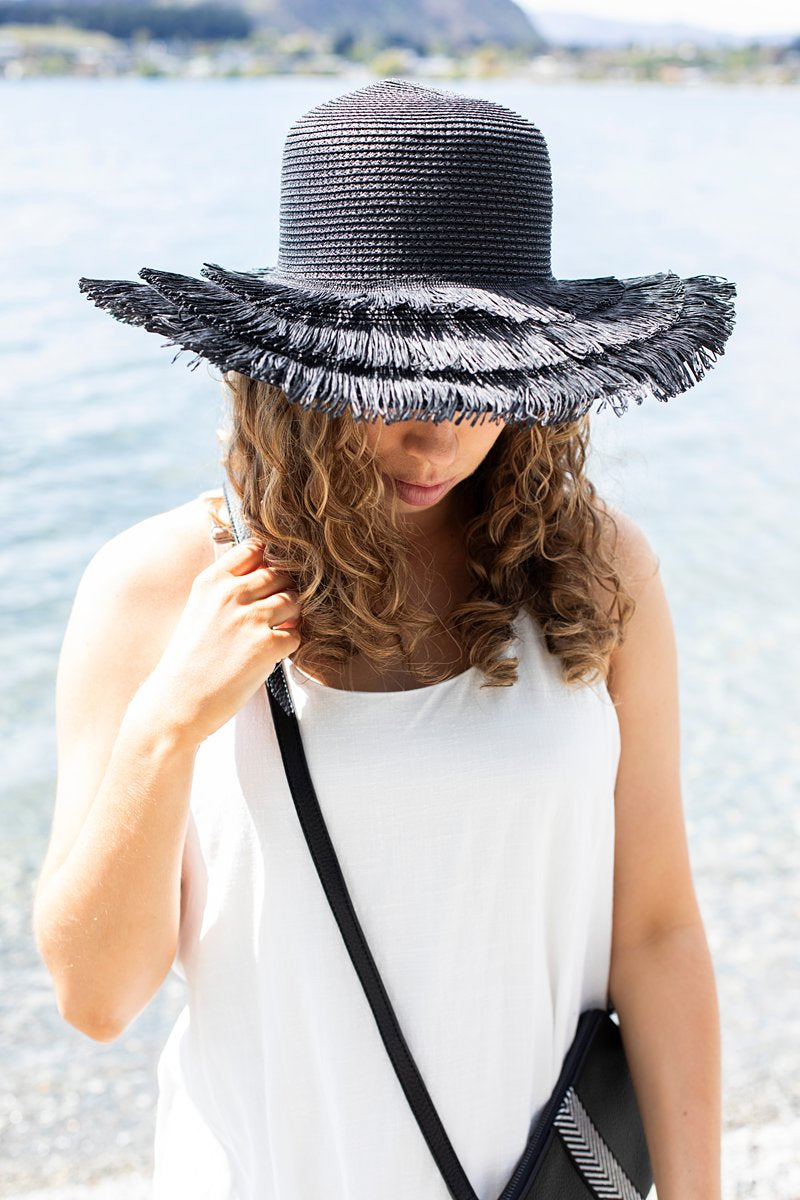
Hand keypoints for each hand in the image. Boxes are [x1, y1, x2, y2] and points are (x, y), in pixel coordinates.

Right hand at [139, 539, 301, 744]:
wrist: (176, 704)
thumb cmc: (189, 661)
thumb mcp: (200, 610)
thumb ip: (229, 589)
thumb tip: (272, 574)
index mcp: (212, 581)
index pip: (255, 548)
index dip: (268, 563)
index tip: (267, 582)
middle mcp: (231, 594)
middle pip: (281, 574)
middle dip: (283, 592)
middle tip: (270, 617)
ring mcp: (250, 618)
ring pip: (295, 601)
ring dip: (290, 617)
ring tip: (270, 635)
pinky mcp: (267, 645)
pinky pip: (296, 635)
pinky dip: (288, 646)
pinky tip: (268, 657)